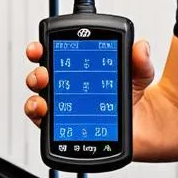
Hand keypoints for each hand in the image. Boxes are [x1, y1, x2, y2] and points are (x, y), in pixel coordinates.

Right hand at [23, 39, 155, 127]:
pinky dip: (40, 120)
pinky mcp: (63, 129)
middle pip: (40, 78)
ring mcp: (62, 110)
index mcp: (78, 70)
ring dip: (34, 99)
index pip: (54, 55)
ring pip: (37, 102)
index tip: (39, 47)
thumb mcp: (139, 75)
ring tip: (42, 100)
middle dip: (36, 74)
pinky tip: (47, 117)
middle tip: (43, 75)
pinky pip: (44, 125)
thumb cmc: (134, 98)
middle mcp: (65, 88)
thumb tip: (141, 47)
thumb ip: (140, 62)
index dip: (41, 49)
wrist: (143, 128)